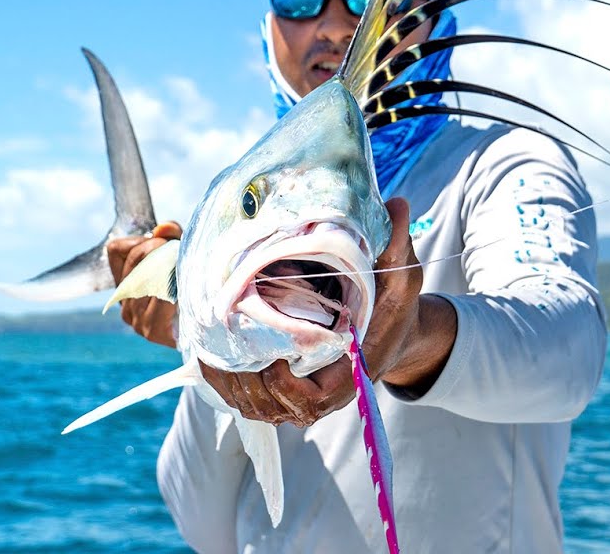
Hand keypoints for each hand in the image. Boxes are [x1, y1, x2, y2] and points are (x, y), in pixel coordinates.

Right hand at [107, 221, 182, 348]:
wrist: (210, 328)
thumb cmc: (193, 286)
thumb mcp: (181, 254)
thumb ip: (172, 236)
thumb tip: (162, 228)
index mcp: (124, 281)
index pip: (115, 250)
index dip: (138, 239)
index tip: (161, 241)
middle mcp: (124, 300)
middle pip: (133, 259)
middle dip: (157, 247)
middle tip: (177, 248)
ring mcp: (135, 317)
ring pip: (147, 278)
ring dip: (169, 267)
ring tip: (184, 267)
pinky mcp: (152, 330)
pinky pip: (161, 299)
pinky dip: (175, 288)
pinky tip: (185, 287)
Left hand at [200, 198, 456, 426]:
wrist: (393, 331)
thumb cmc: (394, 308)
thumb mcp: (402, 276)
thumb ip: (398, 246)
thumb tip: (396, 204)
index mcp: (348, 376)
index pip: (308, 400)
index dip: (282, 387)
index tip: (268, 360)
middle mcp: (323, 394)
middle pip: (271, 406)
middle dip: (243, 384)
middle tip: (220, 349)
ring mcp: (302, 396)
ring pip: (256, 405)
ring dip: (229, 385)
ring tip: (207, 351)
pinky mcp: (286, 389)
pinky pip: (250, 398)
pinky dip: (227, 384)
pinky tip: (206, 356)